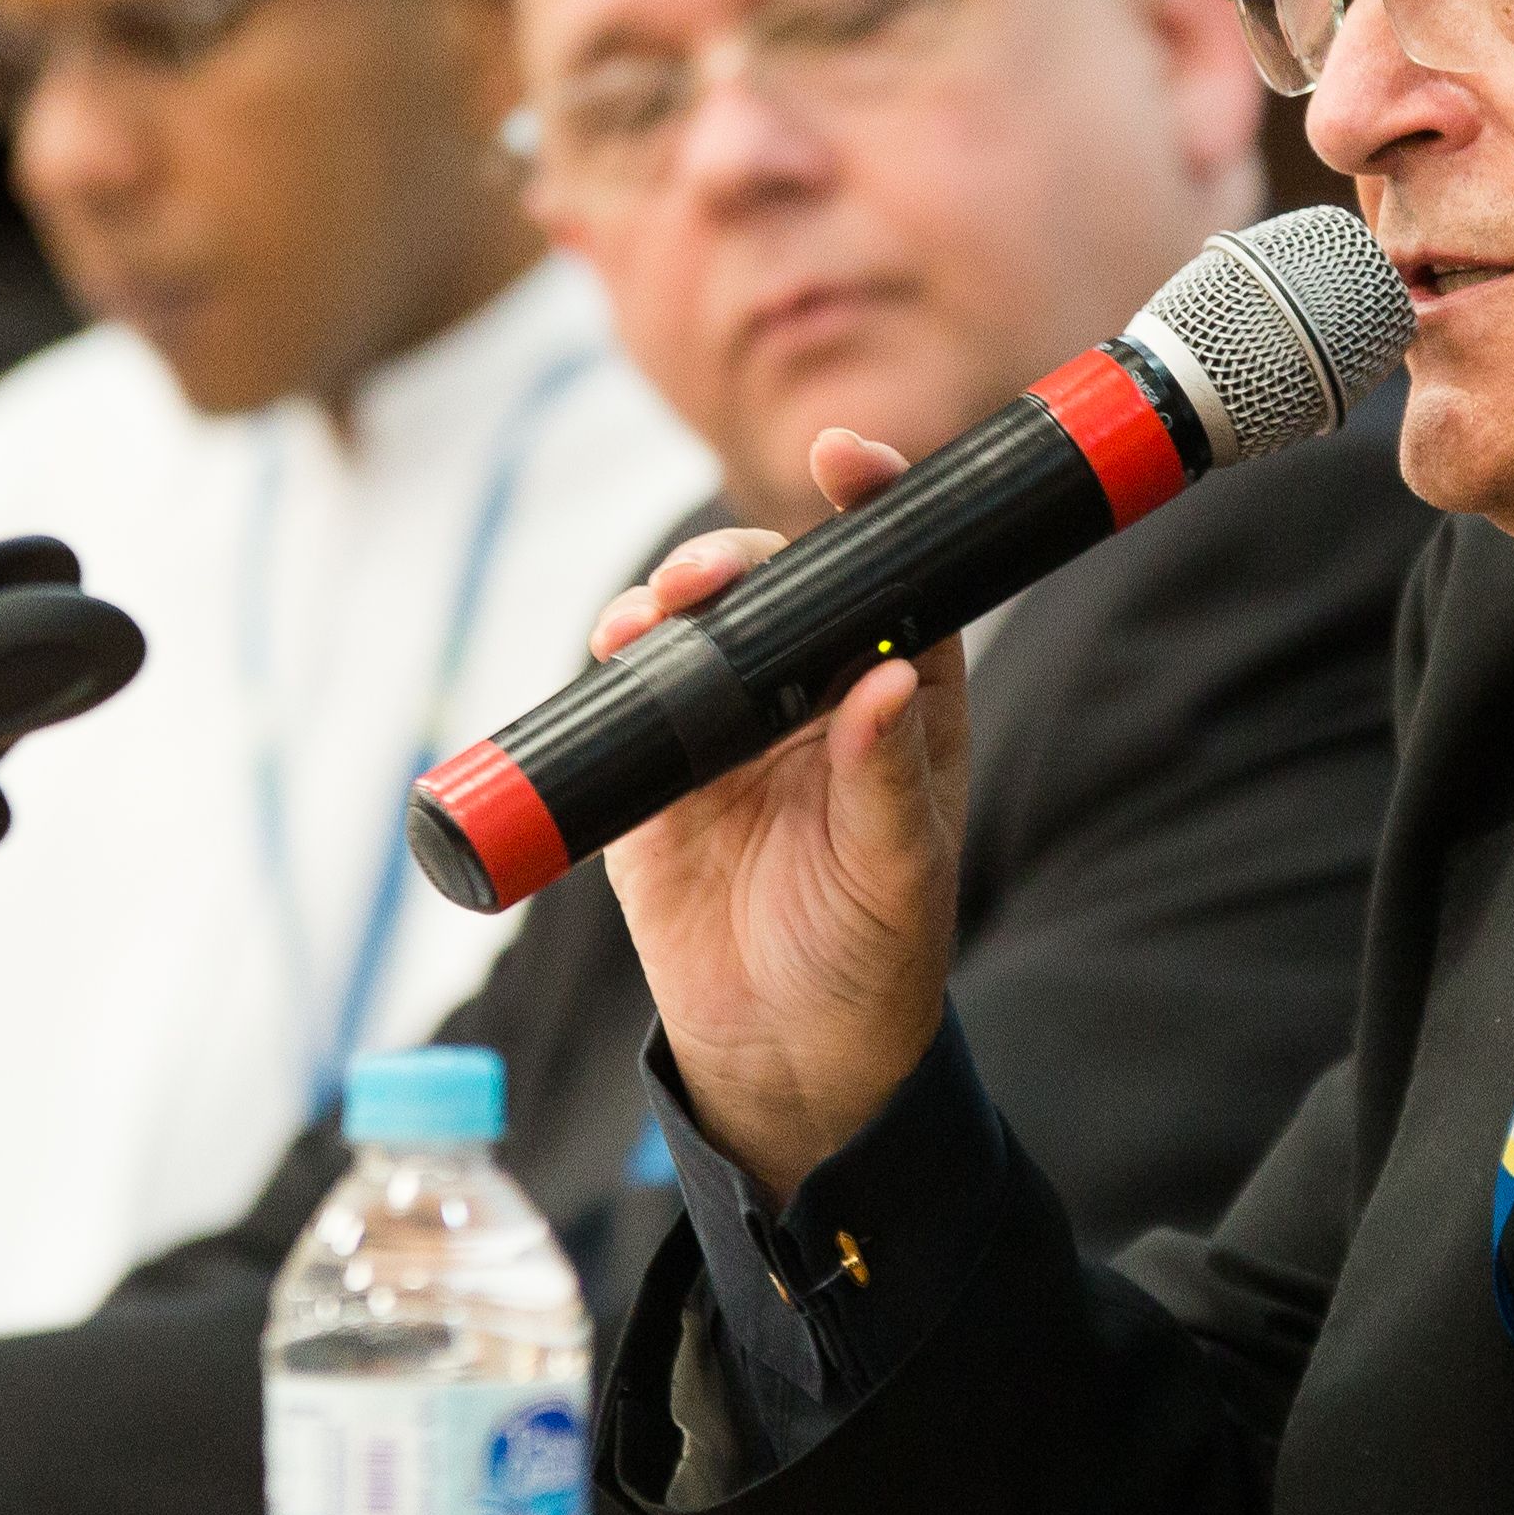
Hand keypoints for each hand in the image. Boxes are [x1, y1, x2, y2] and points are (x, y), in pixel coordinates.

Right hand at [601, 430, 969, 1197]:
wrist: (786, 1058)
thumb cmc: (872, 962)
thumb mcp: (896, 875)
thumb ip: (888, 778)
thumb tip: (889, 679)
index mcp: (898, 701)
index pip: (894, 580)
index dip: (873, 508)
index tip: (844, 456)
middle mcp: (812, 699)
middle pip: (778, 588)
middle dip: (738, 558)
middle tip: (707, 578)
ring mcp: (730, 732)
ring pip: (696, 629)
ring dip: (669, 601)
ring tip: (654, 615)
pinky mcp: (657, 777)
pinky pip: (630, 696)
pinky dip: (618, 661)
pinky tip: (616, 649)